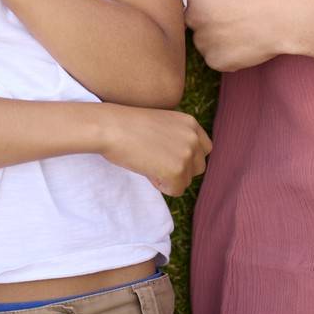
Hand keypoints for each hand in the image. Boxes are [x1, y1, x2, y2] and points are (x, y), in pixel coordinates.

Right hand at [97, 103, 211, 195]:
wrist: (109, 127)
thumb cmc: (125, 125)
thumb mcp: (160, 123)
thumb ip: (177, 137)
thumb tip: (181, 158)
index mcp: (190, 123)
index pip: (204, 149)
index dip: (185, 157)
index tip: (166, 154)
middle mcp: (194, 138)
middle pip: (198, 167)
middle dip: (179, 169)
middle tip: (154, 160)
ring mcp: (187, 154)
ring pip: (186, 180)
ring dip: (169, 178)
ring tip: (148, 162)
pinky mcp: (177, 171)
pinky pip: (175, 190)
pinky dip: (160, 185)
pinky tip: (146, 170)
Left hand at [186, 0, 285, 71]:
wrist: (280, 17)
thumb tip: (197, 6)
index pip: (187, 3)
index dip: (205, 7)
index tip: (220, 8)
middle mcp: (191, 16)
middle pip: (193, 24)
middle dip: (207, 25)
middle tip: (231, 23)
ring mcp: (201, 40)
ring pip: (204, 43)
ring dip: (217, 42)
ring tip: (242, 34)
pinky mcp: (214, 60)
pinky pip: (216, 59)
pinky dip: (228, 56)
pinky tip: (245, 46)